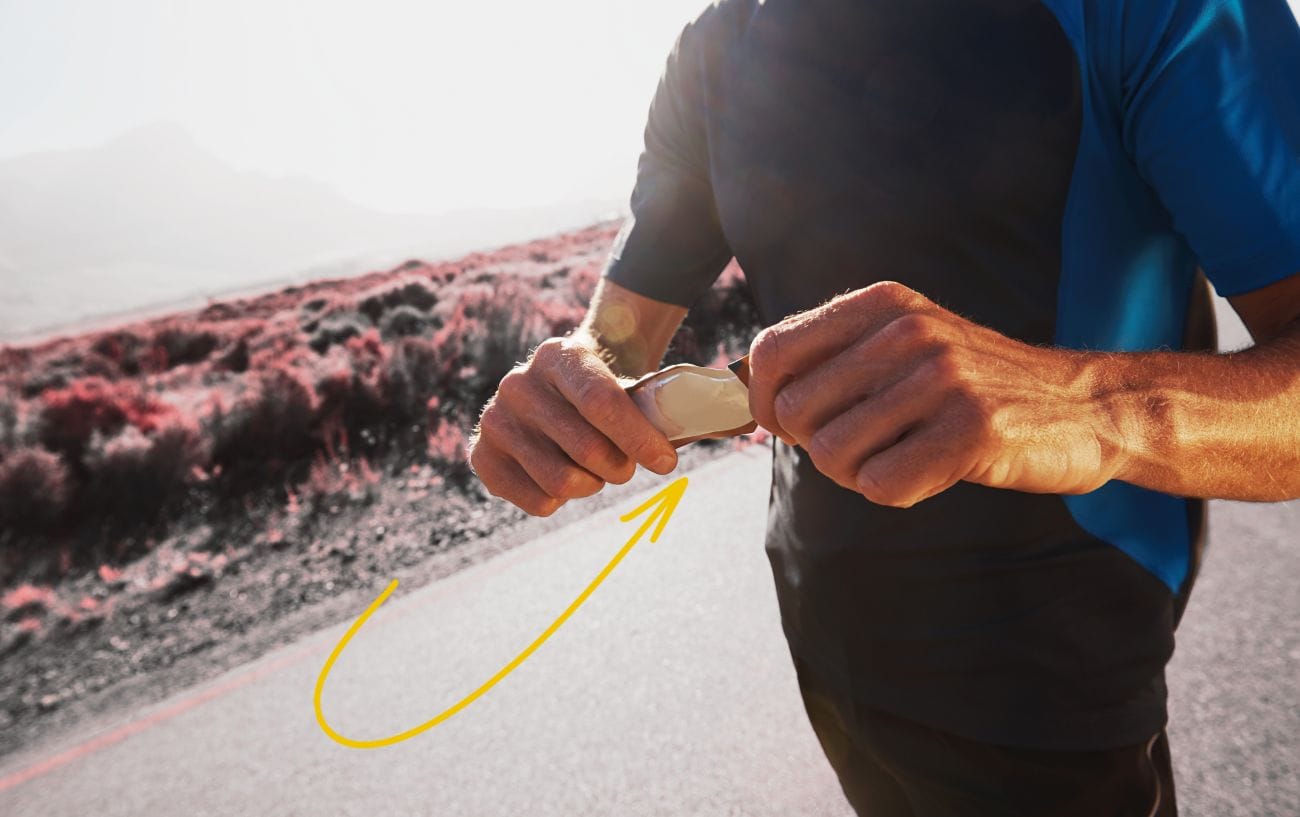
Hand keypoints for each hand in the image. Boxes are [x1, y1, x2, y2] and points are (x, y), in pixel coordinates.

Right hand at [469, 337, 678, 515]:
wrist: (557, 386)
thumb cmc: (607, 389)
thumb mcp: (631, 383)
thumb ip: (670, 406)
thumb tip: (738, 427)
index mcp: (560, 356)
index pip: (602, 402)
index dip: (638, 438)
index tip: (667, 462)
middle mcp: (518, 384)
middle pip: (586, 449)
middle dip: (620, 467)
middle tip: (626, 466)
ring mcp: (495, 419)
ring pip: (562, 480)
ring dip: (592, 485)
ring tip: (597, 473)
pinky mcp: (483, 455)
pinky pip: (538, 501)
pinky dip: (562, 501)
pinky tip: (566, 477)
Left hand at [746, 282, 1126, 506]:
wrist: (1083, 406)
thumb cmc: (976, 385)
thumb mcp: (906, 343)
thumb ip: (835, 356)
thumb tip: (749, 394)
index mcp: (882, 305)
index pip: (772, 350)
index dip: (765, 399)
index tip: (787, 423)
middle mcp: (907, 331)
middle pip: (796, 411)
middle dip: (816, 445)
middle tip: (864, 447)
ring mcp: (940, 378)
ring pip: (833, 454)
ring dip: (858, 473)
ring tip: (904, 455)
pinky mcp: (971, 430)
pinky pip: (881, 485)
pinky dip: (896, 492)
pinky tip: (930, 471)